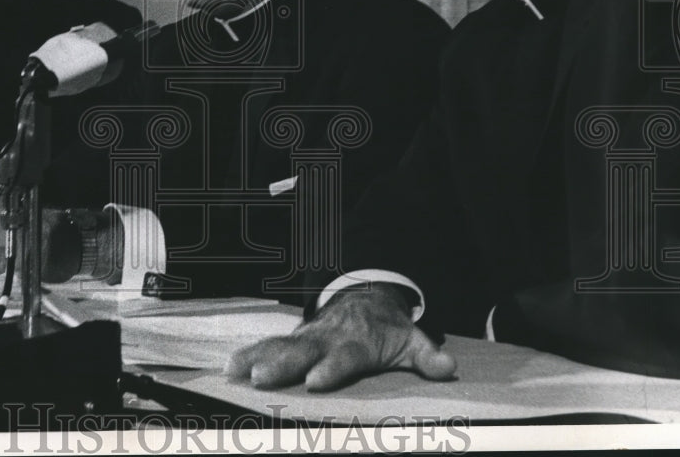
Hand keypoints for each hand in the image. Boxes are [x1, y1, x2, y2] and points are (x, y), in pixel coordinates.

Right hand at [225, 283, 456, 390]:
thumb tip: (448, 367)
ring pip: (281, 346)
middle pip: (304, 352)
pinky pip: (268, 345)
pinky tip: (231, 367)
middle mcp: (327, 338)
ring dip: (259, 358)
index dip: (331, 369)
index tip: (315, 381)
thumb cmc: (388, 329)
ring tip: (240, 372)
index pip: (344, 357)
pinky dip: (249, 353)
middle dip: (283, 365)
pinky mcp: (293, 340)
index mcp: (357, 342)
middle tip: (264, 378)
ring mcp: (307, 338)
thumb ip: (427, 357)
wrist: (366, 298)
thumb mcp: (411, 341)